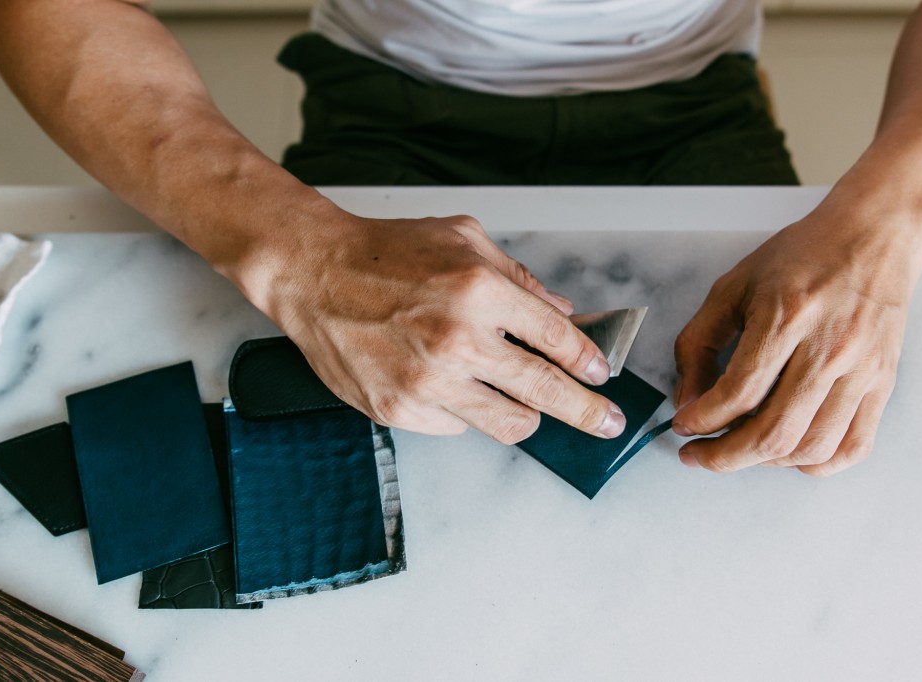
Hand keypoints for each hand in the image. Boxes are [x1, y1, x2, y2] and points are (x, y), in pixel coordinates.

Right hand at [233, 202, 625, 443]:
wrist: (314, 274)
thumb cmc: (385, 252)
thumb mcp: (462, 239)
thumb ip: (517, 278)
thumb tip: (561, 312)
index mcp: (479, 289)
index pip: (557, 338)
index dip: (588, 361)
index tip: (600, 374)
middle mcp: (457, 340)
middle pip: (545, 391)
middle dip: (587, 412)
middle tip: (607, 422)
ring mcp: (427, 381)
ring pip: (507, 423)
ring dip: (527, 415)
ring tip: (527, 405)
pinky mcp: (399, 409)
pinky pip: (457, 428)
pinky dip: (467, 411)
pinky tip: (453, 386)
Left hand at [672, 204, 921, 474]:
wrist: (873, 236)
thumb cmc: (802, 257)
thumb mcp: (732, 287)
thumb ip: (698, 343)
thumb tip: (688, 400)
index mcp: (787, 317)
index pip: (738, 393)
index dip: (702, 420)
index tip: (684, 425)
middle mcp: (829, 349)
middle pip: (774, 433)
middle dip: (725, 456)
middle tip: (699, 455)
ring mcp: (862, 370)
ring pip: (811, 448)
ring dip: (765, 464)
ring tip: (740, 451)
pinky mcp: (883, 383)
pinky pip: (853, 446)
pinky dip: (815, 463)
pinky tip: (787, 453)